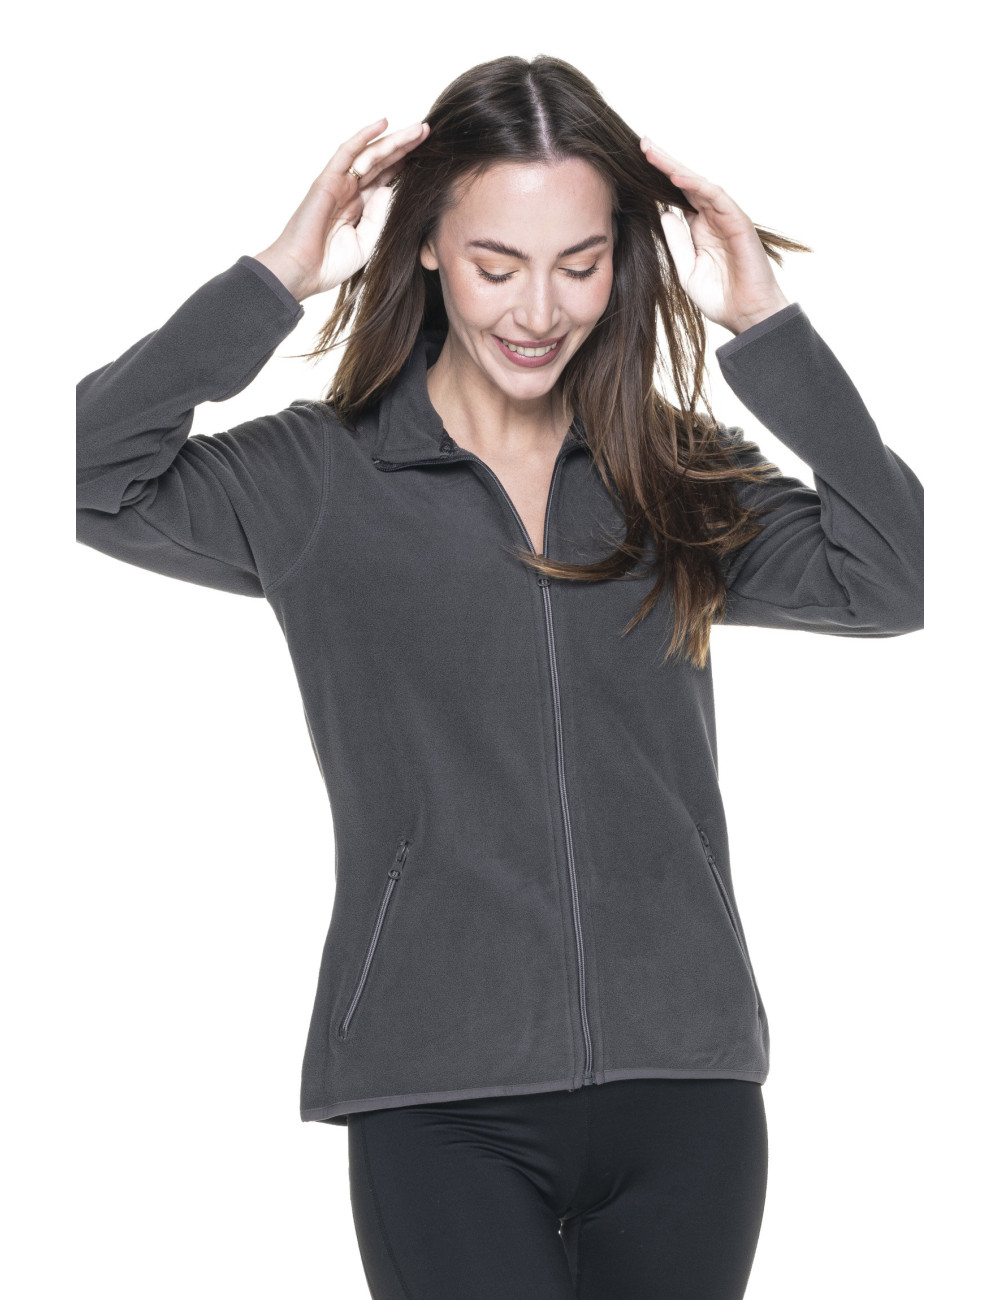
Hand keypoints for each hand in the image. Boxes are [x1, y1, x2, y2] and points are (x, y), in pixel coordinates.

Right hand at [254, 118, 430, 300]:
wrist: (302, 272)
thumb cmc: (329, 264)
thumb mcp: (366, 243)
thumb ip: (378, 217)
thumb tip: (388, 188)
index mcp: (359, 207)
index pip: (386, 178)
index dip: (406, 165)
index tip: (429, 155)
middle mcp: (350, 191)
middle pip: (382, 162)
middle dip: (406, 147)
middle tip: (428, 132)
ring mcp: (339, 183)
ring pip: (371, 154)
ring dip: (395, 140)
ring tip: (418, 129)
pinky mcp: (328, 179)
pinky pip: (348, 152)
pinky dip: (364, 136)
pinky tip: (383, 123)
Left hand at [639, 138, 789, 333]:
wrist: (746, 316)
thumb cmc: (721, 297)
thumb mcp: (687, 270)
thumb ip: (677, 242)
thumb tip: (664, 214)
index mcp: (701, 228)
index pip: (678, 197)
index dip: (659, 181)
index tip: (636, 165)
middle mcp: (714, 218)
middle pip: (687, 183)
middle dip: (664, 163)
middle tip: (642, 143)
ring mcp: (727, 218)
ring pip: (699, 184)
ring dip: (676, 168)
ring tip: (653, 154)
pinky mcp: (738, 222)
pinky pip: (716, 198)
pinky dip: (697, 186)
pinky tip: (676, 177)